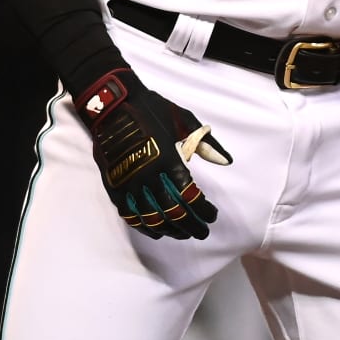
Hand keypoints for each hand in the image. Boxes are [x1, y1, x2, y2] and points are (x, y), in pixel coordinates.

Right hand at [76, 69, 231, 239]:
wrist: (113, 105)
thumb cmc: (152, 110)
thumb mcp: (184, 120)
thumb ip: (206, 142)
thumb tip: (226, 160)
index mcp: (168, 159)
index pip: (190, 195)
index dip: (203, 210)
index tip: (212, 215)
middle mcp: (148, 175)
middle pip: (173, 211)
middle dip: (191, 224)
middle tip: (203, 232)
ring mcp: (129, 183)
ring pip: (151, 217)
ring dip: (170, 229)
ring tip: (183, 234)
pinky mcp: (114, 186)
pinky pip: (129, 215)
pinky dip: (144, 226)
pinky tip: (156, 231)